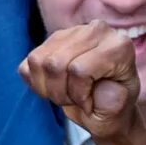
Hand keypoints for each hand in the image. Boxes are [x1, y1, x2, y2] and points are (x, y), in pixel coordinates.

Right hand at [21, 22, 145, 143]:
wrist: (104, 106)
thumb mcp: (117, 114)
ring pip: (38, 61)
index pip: (79, 69)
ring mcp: (71, 32)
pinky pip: (27, 64)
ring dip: (48, 88)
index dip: (79, 94)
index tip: (90, 104)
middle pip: (55, 63)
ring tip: (66, 94)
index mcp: (118, 46)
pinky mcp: (51, 40)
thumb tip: (100, 88)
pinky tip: (55, 86)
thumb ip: (113, 103)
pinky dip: (37, 83)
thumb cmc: (111, 108)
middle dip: (60, 93)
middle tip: (75, 101)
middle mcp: (96, 31)